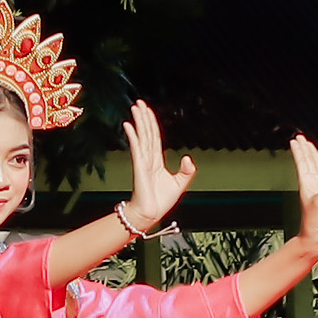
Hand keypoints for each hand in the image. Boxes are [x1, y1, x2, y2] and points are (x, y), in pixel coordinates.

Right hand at [118, 99, 193, 236]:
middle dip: (143, 117)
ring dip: (139, 122)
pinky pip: (137, 149)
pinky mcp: (139, 167)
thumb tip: (187, 158)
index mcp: (156, 161)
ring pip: (142, 137)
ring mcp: (143, 162)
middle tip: (138, 103)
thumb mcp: (179, 184)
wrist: (150, 214)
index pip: (154, 137)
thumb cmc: (161, 201)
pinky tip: (129, 126)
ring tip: (135, 108)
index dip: (151, 123)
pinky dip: (134, 137)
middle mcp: (148, 158)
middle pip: (146, 133)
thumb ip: (186, 171)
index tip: (147, 111)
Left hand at [288, 133, 317, 252]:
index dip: (300, 151)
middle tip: (300, 137)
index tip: (295, 140)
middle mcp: (314, 185)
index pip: (303, 163)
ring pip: (317, 168)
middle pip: (309, 162)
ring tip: (309, 146)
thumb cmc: (314, 223)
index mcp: (308, 184)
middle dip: (305, 150)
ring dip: (313, 157)